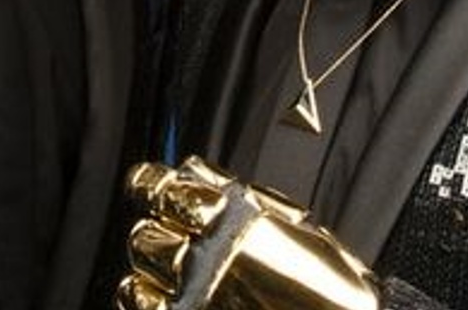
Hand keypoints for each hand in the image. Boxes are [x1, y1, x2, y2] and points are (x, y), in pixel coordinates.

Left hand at [118, 157, 380, 309]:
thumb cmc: (330, 290)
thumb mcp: (293, 224)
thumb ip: (239, 195)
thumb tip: (192, 170)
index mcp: (233, 218)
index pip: (163, 190)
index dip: (150, 186)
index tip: (148, 187)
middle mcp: (207, 255)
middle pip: (144, 237)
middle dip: (157, 238)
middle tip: (176, 244)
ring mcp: (195, 296)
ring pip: (137, 278)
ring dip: (151, 275)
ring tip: (174, 278)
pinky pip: (145, 307)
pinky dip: (150, 302)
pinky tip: (169, 301)